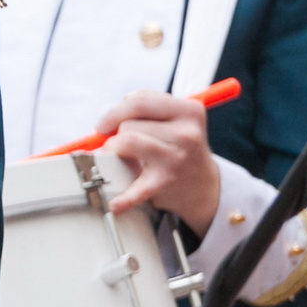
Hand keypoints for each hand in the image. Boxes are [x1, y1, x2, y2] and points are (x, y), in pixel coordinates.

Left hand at [95, 90, 221, 232]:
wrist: (202, 184)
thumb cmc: (179, 146)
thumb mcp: (175, 118)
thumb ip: (146, 107)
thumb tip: (109, 119)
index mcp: (189, 110)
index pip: (140, 101)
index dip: (115, 111)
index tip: (105, 124)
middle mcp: (186, 133)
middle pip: (129, 124)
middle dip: (117, 133)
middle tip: (119, 144)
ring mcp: (176, 157)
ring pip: (126, 141)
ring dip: (114, 151)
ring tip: (122, 158)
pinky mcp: (165, 181)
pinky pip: (136, 188)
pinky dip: (123, 198)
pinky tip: (115, 205)